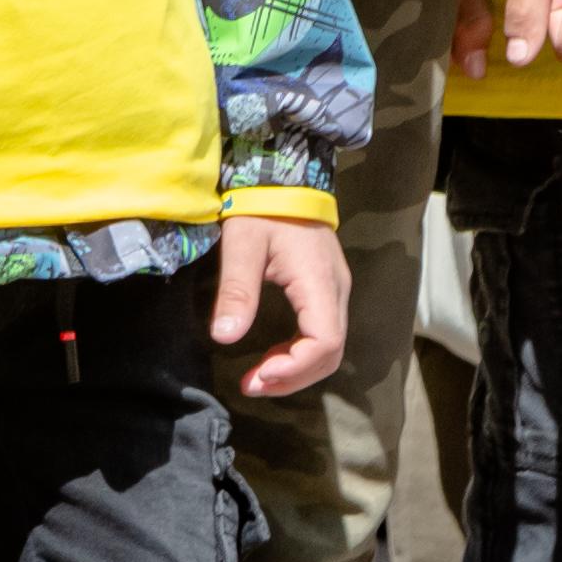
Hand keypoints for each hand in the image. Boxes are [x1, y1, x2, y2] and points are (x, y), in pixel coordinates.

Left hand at [206, 215, 349, 400]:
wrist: (282, 176)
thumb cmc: (261, 206)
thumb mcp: (242, 243)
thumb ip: (237, 290)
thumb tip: (224, 337)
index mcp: (319, 281)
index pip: (325, 342)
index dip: (295, 368)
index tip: (258, 377)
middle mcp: (337, 291)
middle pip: (331, 352)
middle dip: (293, 377)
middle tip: (252, 385)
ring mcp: (335, 291)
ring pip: (330, 347)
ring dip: (296, 369)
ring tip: (258, 378)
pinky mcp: (327, 290)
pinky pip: (323, 333)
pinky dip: (300, 354)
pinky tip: (272, 357)